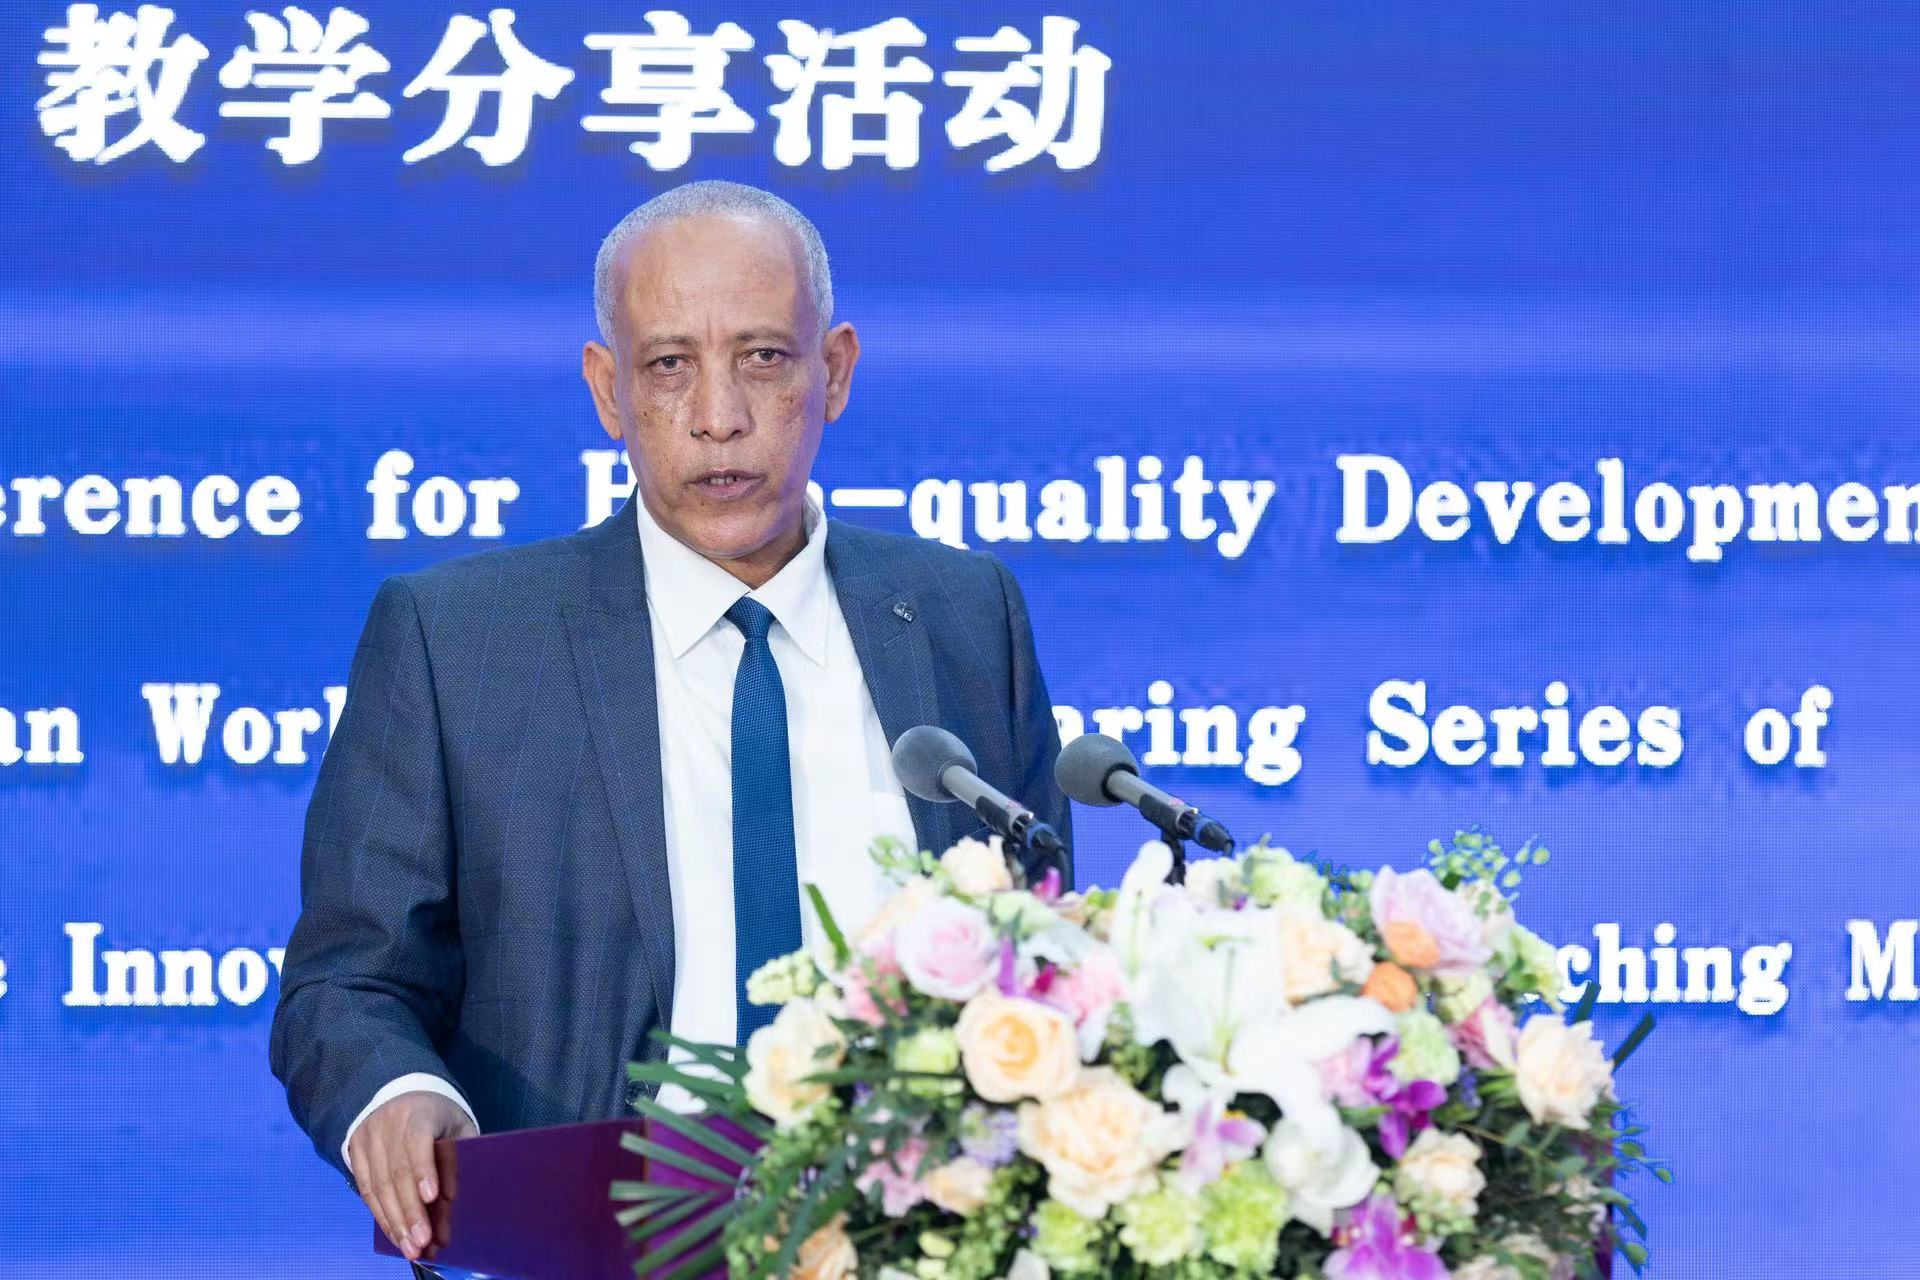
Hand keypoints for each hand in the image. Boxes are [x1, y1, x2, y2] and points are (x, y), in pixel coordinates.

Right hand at [348, 1090, 476, 1261]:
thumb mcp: (457, 1126)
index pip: (419, 1141)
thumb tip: (451, 1201)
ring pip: (379, 1186)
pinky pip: (366, 1190)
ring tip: (410, 1247)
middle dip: (410, 1211)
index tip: (432, 1197)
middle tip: (423, 1242)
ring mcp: (368, 1137)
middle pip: (397, 1172)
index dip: (424, 1170)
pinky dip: (380, 1215)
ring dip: (395, 1221)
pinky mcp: (355, 1151)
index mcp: (419, 1112)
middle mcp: (388, 1123)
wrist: (402, 1093)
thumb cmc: (439, 1117)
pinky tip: (394, 1234)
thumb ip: (457, 1157)